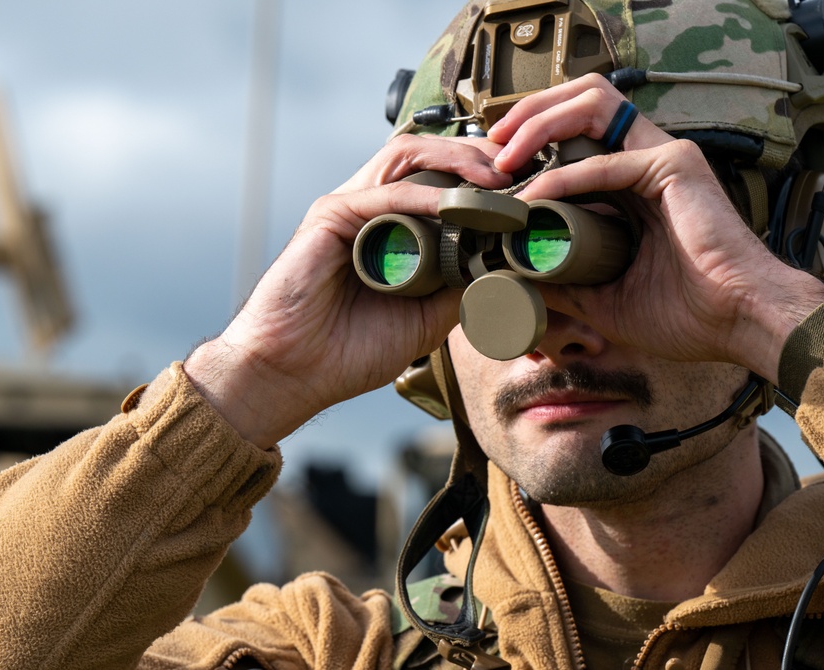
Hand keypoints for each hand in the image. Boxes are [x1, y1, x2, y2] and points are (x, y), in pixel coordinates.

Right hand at [184, 134, 510, 445]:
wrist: (296, 373)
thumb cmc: (351, 350)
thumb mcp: (427, 320)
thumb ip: (460, 288)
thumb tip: (506, 267)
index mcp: (391, 227)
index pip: (441, 180)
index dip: (482, 176)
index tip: (527, 189)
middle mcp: (370, 208)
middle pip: (427, 156)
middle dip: (477, 154)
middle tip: (520, 168)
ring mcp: (348, 208)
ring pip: (406, 159)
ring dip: (456, 162)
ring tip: (496, 178)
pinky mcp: (329, 217)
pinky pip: (384, 195)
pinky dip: (425, 197)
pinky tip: (458, 205)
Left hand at [487, 74, 823, 380]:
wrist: (739, 325)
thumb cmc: (685, 316)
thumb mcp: (601, 298)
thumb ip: (559, 280)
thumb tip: (510, 278)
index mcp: (631, 186)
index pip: (573, 139)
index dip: (529, 145)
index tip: (491, 177)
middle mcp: (646, 161)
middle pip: (579, 106)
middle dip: (528, 116)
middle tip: (488, 148)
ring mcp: (663, 157)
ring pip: (591, 108)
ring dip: (540, 125)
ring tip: (502, 159)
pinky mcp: (674, 167)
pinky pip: (606, 161)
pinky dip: (564, 177)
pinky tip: (533, 196)